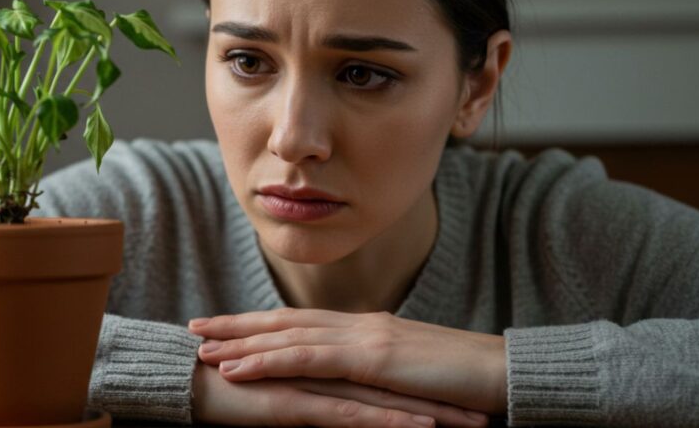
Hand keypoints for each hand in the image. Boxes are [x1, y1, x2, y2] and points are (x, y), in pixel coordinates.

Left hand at [189, 308, 507, 414]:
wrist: (502, 371)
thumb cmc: (462, 378)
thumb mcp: (410, 370)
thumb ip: (378, 367)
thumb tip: (357, 374)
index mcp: (365, 327)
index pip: (301, 321)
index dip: (261, 323)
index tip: (226, 326)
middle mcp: (357, 324)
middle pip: (284, 321)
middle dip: (237, 324)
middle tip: (195, 326)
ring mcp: (363, 337)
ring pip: (287, 337)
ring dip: (240, 342)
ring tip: (202, 348)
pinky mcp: (371, 359)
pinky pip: (307, 360)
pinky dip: (267, 362)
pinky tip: (237, 370)